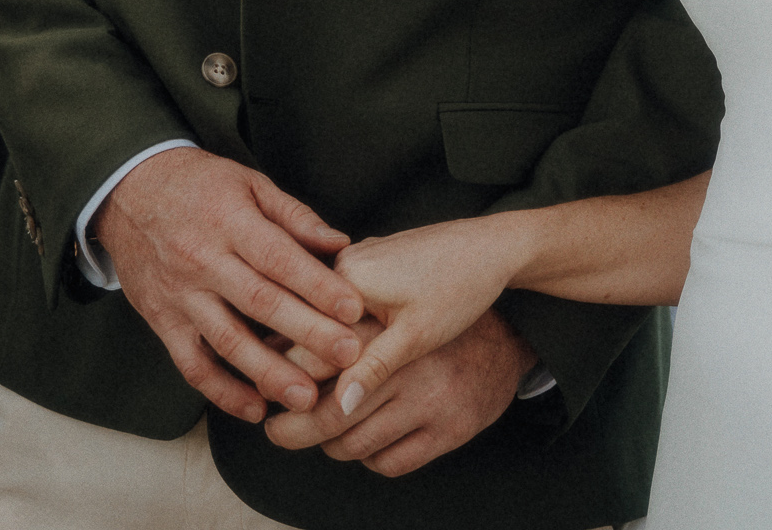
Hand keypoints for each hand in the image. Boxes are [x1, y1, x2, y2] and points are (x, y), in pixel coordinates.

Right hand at [92, 148, 363, 424]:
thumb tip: (340, 245)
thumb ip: (295, 216)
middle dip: (307, 333)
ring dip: (269, 374)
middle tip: (348, 357)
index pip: (279, 258)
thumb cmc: (200, 185)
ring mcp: (179, 295)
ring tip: (307, 397)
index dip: (318, 285)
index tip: (354, 309)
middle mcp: (203, 260)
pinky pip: (192, 365)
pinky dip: (222, 391)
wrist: (128, 191)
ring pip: (227, 341)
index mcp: (230, 220)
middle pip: (260, 303)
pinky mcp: (161, 322)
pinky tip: (255, 409)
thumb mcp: (249, 184)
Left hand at [264, 305, 532, 474]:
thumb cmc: (433, 316)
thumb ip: (342, 321)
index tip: (266, 389)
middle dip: (293, 428)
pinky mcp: (450, 432)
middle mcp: (409, 364)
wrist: (505, 337)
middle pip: (332, 414)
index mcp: (389, 326)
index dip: (288, 379)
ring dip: (330, 444)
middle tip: (274, 428)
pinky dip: (368, 458)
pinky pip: (388, 463)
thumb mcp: (389, 307)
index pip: (323, 361)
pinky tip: (367, 440)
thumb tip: (275, 338)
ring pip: (355, 444)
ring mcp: (431, 401)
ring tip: (323, 431)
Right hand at [323, 217, 523, 416]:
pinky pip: (350, 297)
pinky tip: (364, 348)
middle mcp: (346, 259)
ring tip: (342, 378)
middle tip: (322, 398)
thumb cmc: (460, 288)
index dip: (304, 370)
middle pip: (315, 318)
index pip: (305, 329)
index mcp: (348, 275)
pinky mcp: (377, 259)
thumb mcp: (415, 337)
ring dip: (335, 341)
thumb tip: (337, 409)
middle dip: (318, 356)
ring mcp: (361, 255)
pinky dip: (352, 323)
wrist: (494, 247)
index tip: (305, 402)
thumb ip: (372, 370)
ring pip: (332, 309)